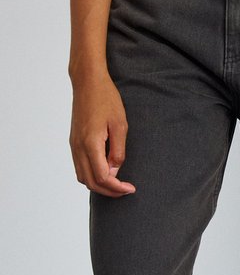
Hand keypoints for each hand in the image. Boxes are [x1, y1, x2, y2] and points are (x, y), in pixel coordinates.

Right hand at [70, 73, 134, 196]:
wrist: (87, 83)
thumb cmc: (106, 99)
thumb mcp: (120, 125)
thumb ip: (118, 150)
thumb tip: (115, 171)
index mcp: (90, 143)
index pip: (102, 177)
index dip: (117, 188)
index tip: (131, 188)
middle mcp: (78, 147)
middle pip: (91, 182)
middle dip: (109, 191)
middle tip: (126, 190)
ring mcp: (74, 145)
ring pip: (83, 177)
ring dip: (99, 185)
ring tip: (117, 184)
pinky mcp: (73, 142)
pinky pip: (79, 167)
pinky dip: (92, 176)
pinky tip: (106, 173)